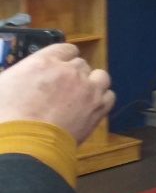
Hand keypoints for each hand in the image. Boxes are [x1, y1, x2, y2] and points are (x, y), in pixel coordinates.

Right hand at [0, 44, 114, 143]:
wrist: (24, 143)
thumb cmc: (5, 116)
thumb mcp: (3, 86)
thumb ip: (19, 76)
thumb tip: (24, 79)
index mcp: (44, 62)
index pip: (65, 49)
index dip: (64, 59)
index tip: (60, 68)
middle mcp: (69, 71)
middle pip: (80, 64)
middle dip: (73, 75)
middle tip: (64, 90)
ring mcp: (87, 88)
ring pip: (100, 76)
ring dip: (92, 84)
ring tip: (81, 96)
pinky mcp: (98, 107)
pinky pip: (108, 96)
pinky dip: (101, 100)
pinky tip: (91, 108)